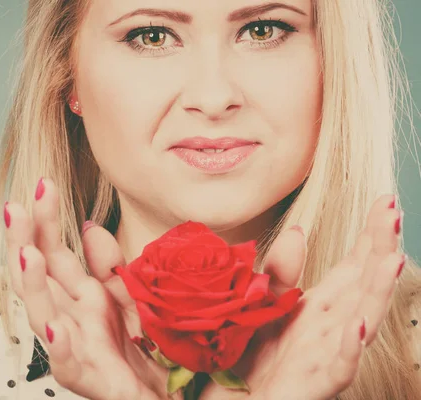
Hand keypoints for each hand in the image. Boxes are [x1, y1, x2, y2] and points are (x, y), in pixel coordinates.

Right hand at [5, 178, 171, 399]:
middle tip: (16, 207)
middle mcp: (72, 315)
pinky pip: (68, 366)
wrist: (171, 390)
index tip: (42, 185)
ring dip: (32, 286)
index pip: (54, 252)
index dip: (45, 221)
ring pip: (42, 316)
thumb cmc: (148, 344)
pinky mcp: (90, 379)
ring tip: (27, 254)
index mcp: (82, 294)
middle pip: (38, 276)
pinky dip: (59, 348)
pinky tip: (56, 327)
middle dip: (24, 241)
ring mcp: (77, 347)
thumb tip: (89, 227)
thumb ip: (110, 265)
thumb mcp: (132, 294)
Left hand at [201, 194, 402, 399]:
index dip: (371, 235)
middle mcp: (329, 326)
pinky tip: (359, 326)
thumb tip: (297, 230)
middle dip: (381, 250)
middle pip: (362, 284)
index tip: (385, 200)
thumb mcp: (263, 302)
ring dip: (377, 292)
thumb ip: (281, 270)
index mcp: (319, 305)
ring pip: (361, 321)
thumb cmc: (252, 353)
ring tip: (393, 260)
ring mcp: (325, 354)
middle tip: (394, 213)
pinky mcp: (313, 383)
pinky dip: (350, 348)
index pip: (353, 264)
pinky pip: (338, 368)